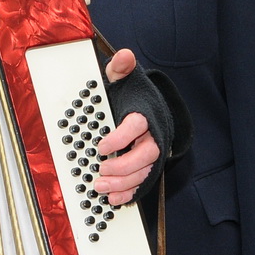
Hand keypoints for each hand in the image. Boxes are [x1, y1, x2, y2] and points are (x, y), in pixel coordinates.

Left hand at [95, 48, 159, 205]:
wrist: (151, 110)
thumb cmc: (135, 96)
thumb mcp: (126, 80)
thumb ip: (120, 69)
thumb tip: (124, 56)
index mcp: (146, 114)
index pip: (136, 126)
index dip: (120, 137)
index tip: (102, 146)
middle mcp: (153, 136)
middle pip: (145, 155)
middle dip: (123, 166)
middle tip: (101, 170)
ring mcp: (153, 153)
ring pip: (144, 172)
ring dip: (123, 183)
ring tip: (101, 187)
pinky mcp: (149, 166)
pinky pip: (143, 183)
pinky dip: (130, 193)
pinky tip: (114, 199)